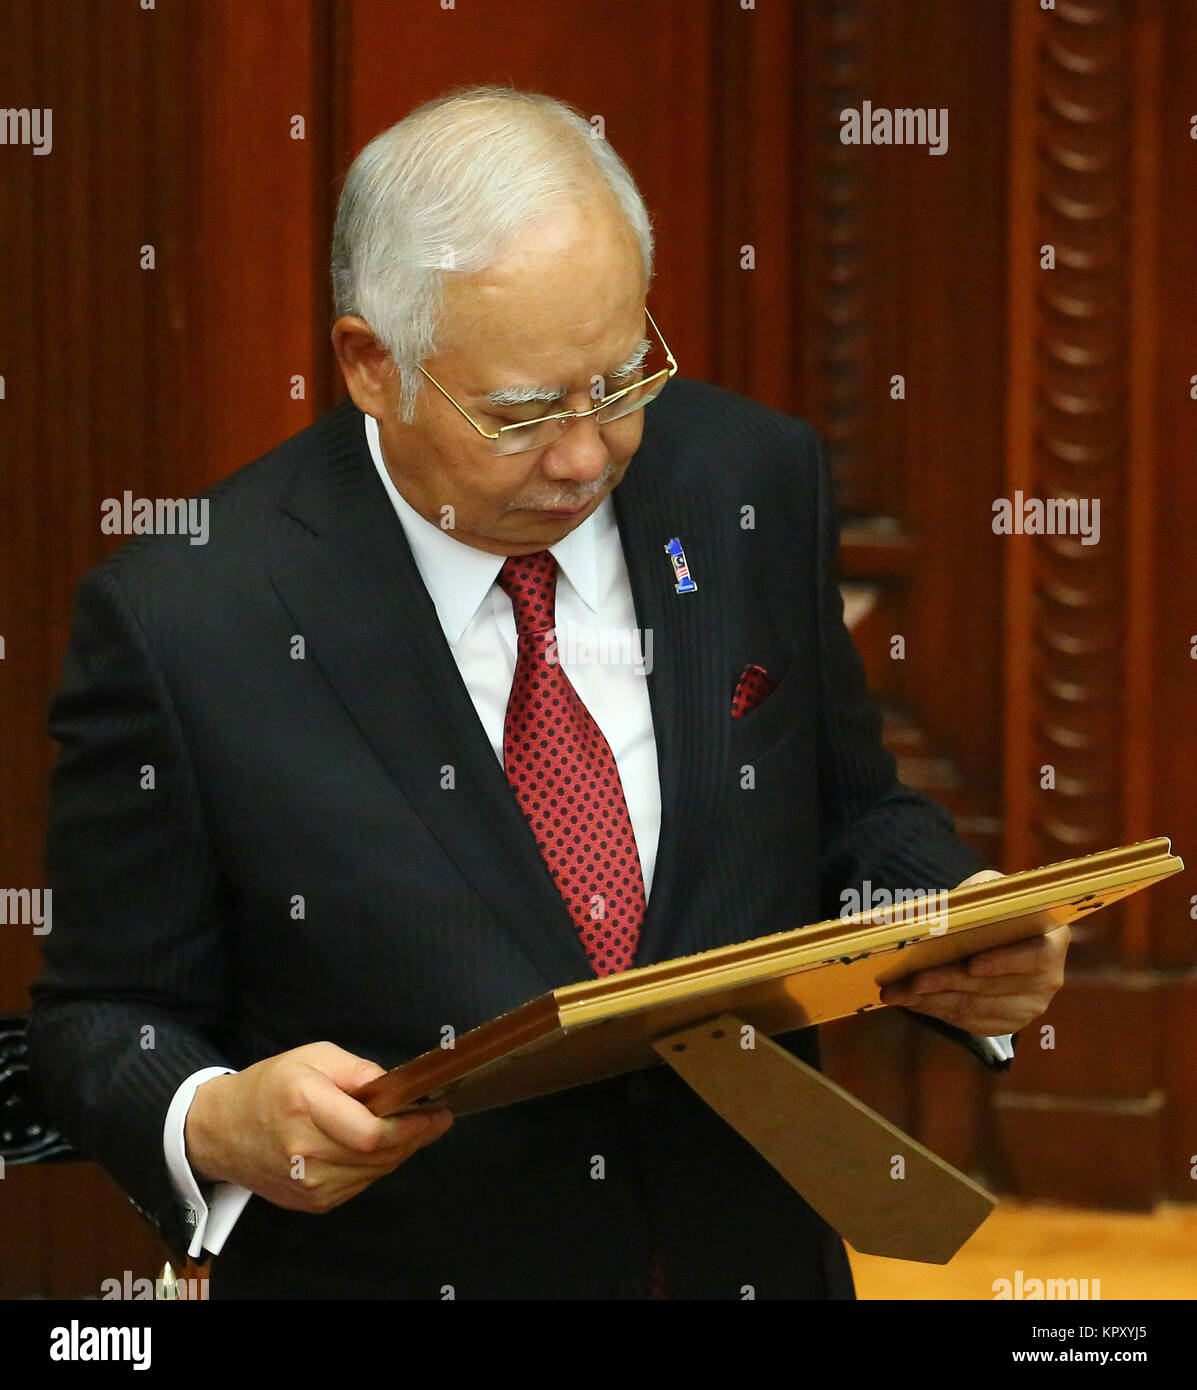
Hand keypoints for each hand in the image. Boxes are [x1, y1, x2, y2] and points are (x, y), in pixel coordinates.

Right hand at [184, 1041, 451, 1213]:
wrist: (221, 1130)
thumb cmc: (269, 1086)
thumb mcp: (313, 1057)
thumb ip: (357, 1070)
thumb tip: (395, 1085)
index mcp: (305, 1107)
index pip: (372, 1132)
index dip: (413, 1127)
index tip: (439, 1114)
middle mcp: (305, 1152)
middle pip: (379, 1155)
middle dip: (414, 1137)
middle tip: (432, 1119)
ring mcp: (307, 1183)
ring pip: (374, 1172)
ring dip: (398, 1152)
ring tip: (407, 1129)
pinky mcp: (311, 1201)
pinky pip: (359, 1184)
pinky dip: (376, 1165)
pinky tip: (375, 1146)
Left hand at [878, 869, 1069, 1035]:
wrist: (997, 934)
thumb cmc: (993, 907)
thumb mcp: (991, 889)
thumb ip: (979, 892)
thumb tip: (947, 907)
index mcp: (1053, 941)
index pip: (1036, 957)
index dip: (1004, 963)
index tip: (972, 965)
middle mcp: (1048, 980)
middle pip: (992, 987)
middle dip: (945, 983)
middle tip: (910, 981)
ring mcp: (1029, 1006)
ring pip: (974, 1009)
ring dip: (932, 1002)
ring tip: (897, 993)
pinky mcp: (1007, 1023)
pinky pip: (969, 1022)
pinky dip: (937, 1011)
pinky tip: (911, 1001)